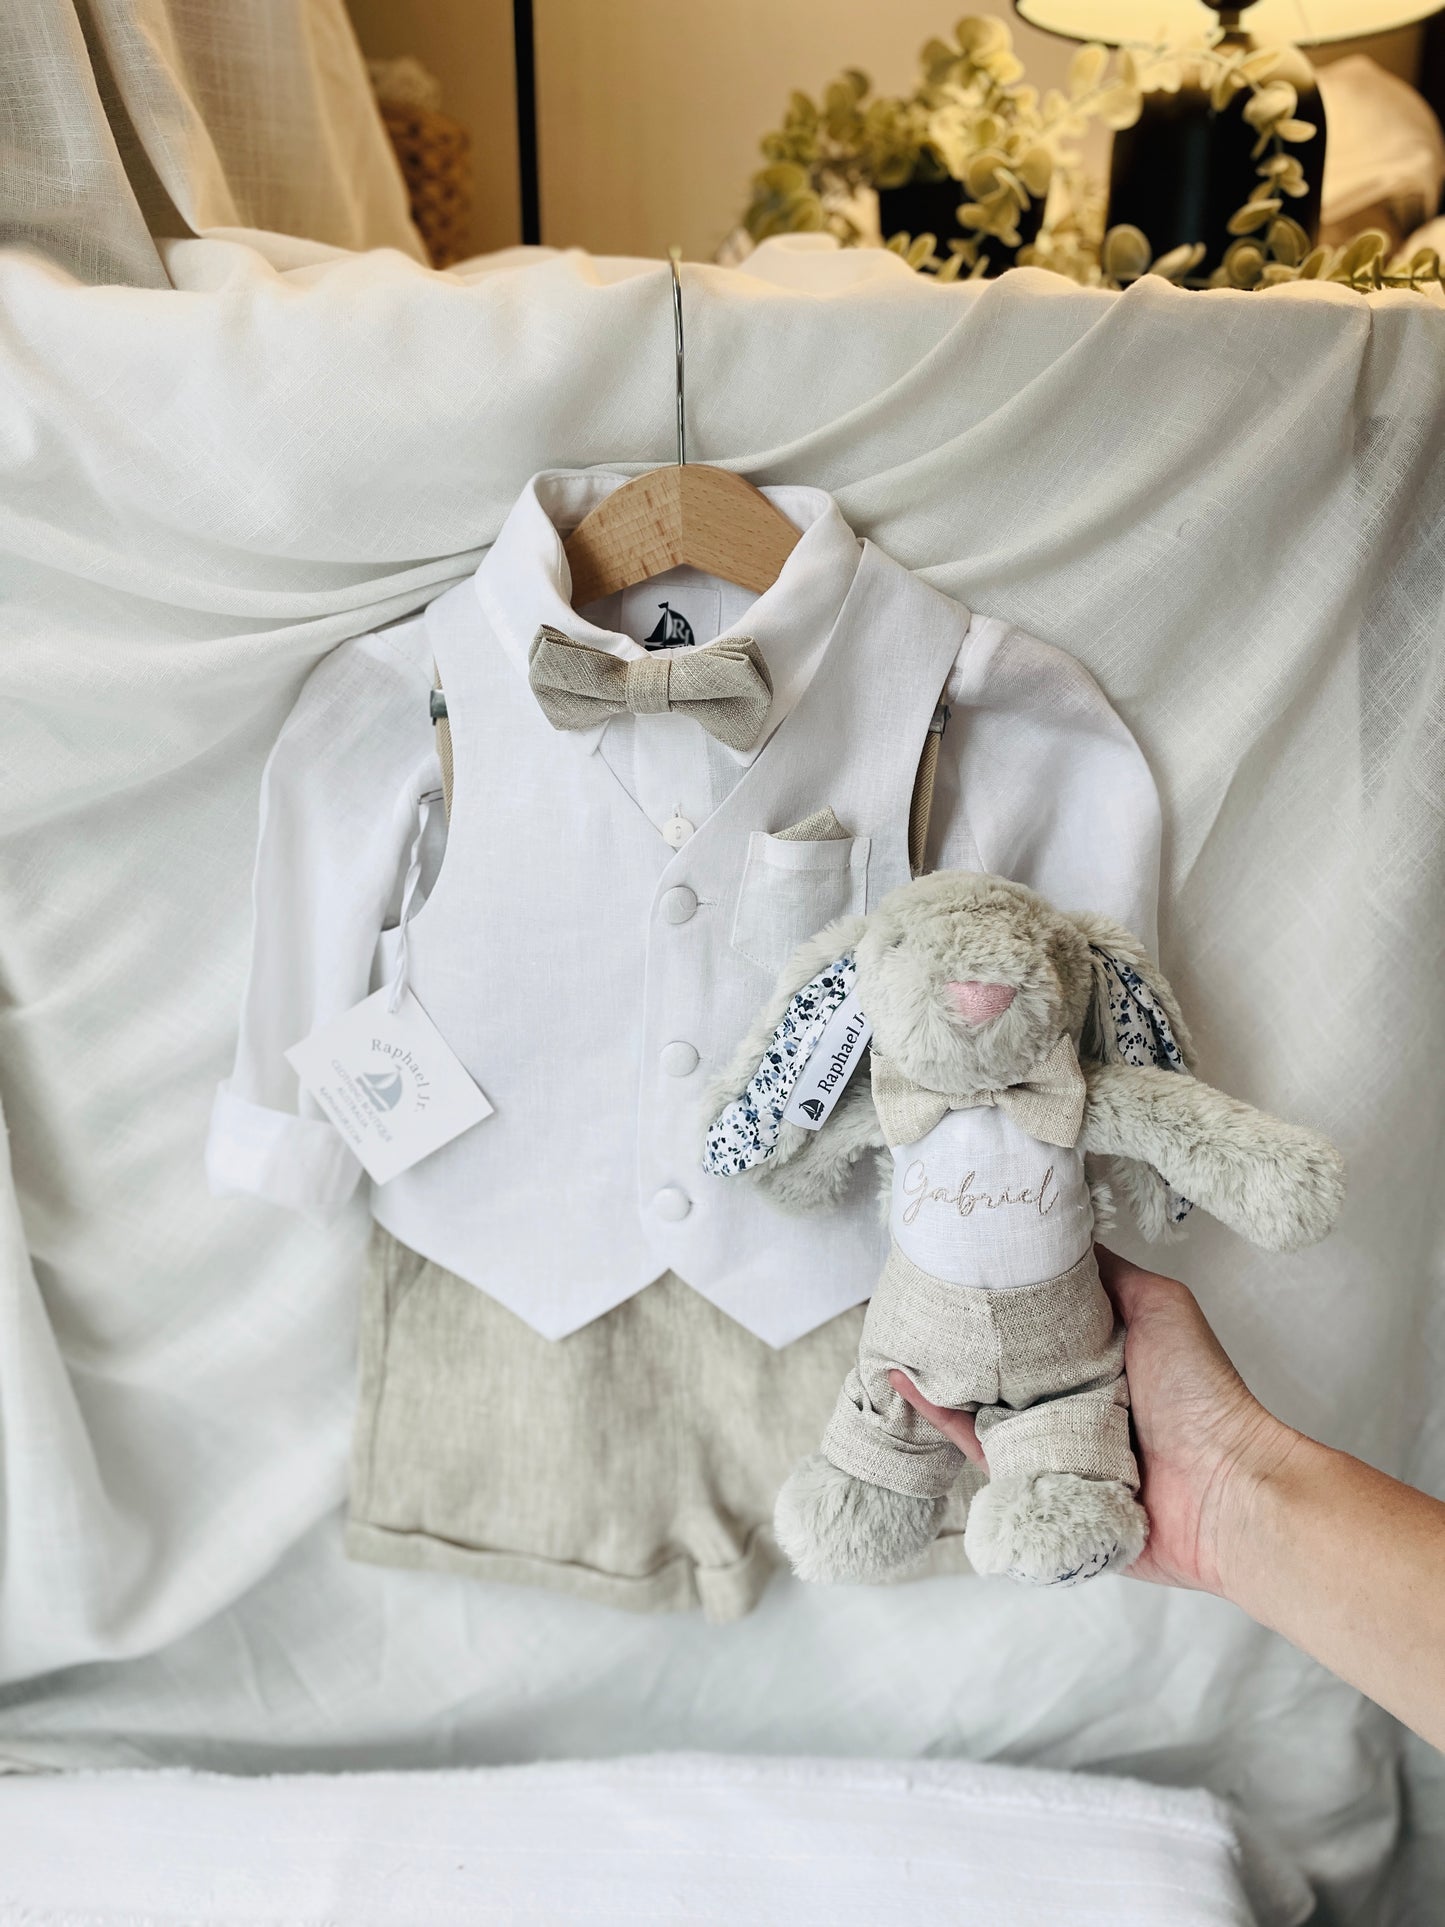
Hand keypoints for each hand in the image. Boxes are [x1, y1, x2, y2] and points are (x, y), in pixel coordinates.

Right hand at [890, 1245, 1298, 1594]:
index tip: (963, 1265)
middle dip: (967, 1338)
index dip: (1004, 1298)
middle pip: (1007, 1365)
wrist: (1222, 1486)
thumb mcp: (1159, 1306)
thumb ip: (1109, 1276)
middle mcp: (1073, 1398)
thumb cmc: (1201, 1394)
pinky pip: (984, 1454)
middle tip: (920, 1300)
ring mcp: (1054, 1442)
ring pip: (985, 1406)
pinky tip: (915, 1391)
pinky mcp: (1039, 1483)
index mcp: (1100, 1357)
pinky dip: (947, 1424)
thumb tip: (1064, 1237)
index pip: (1039, 1325)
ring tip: (900, 1341)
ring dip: (945, 1378)